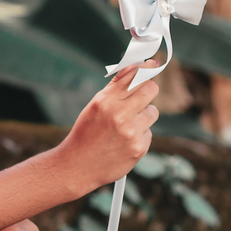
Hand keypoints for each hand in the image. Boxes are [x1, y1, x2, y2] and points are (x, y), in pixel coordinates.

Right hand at [56, 65, 159, 199]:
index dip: (147, 68)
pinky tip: (124, 142)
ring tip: (126, 126)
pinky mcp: (139, 148)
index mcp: (105, 101)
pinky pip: (149, 133)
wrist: (77, 167)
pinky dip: (140, 135)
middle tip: (143, 94)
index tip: (153, 64)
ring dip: (143, 116)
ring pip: (152, 112)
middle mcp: (119, 115)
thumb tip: (137, 64)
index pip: (135, 76)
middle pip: (151, 89)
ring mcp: (130, 133)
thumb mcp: (95, 105)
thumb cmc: (86, 133)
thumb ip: (116, 85)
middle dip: (149, 89)